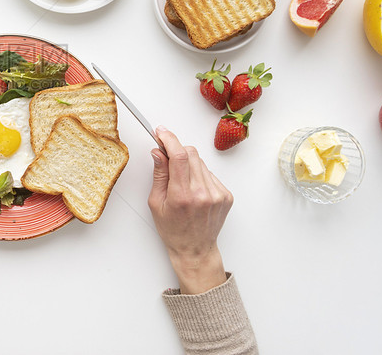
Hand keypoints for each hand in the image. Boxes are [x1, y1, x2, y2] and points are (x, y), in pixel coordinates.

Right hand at [147, 126, 232, 294]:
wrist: (195, 249)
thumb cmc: (173, 229)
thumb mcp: (155, 202)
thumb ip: (159, 174)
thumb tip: (158, 151)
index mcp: (182, 196)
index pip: (179, 156)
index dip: (169, 139)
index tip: (161, 132)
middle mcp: (202, 193)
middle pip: (191, 153)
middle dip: (177, 151)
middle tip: (167, 158)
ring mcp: (217, 194)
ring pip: (201, 162)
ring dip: (189, 164)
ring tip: (182, 183)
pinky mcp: (226, 195)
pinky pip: (210, 173)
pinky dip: (199, 175)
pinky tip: (194, 190)